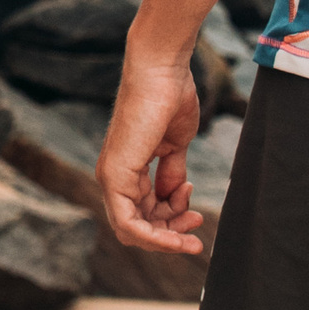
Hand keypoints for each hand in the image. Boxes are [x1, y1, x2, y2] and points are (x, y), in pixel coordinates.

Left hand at [97, 47, 206, 254]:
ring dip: (168, 237)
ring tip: (195, 219)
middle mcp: (113, 177)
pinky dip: (154, 237)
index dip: (171, 224)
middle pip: (138, 228)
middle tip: (197, 222)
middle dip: (171, 233)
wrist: (162, 71)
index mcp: (126, 171)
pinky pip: (129, 223)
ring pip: (132, 231)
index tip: (197, 217)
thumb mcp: (174, 146)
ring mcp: (111, 177)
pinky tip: (177, 236)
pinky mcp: (114, 175)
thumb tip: (175, 196)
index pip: (142, 215)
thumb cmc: (170, 99)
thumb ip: (171, 174)